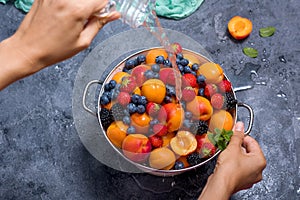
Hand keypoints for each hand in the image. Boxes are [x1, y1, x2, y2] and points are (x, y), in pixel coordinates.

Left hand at [0, 0, 119, 89]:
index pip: (102, 0)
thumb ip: (99, 24)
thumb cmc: (53, 49)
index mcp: (77, 10)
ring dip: (81, 5)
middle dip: (93, 5)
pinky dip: (68, 4)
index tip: (103, 15)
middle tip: (88, 18)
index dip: (105, 8)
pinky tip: (64, 15)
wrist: (28, 49)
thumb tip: (114, 15)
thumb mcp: (83, 41)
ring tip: (74, 17)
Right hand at [199, 122, 265, 199]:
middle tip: (230, 143)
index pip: (253, 142)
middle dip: (238, 146)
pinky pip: (240, 168)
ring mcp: (251, 177)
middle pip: (249, 151)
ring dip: (236, 155)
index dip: (242, 137)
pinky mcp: (242, 181)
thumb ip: (237, 135)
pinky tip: (227, 162)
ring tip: (227, 153)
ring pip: (244, 160)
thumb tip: (240, 126)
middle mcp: (258, 170)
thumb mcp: (233, 147)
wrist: (221, 184)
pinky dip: (234, 163)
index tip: (235, 134)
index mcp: (260, 161)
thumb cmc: (229, 169)